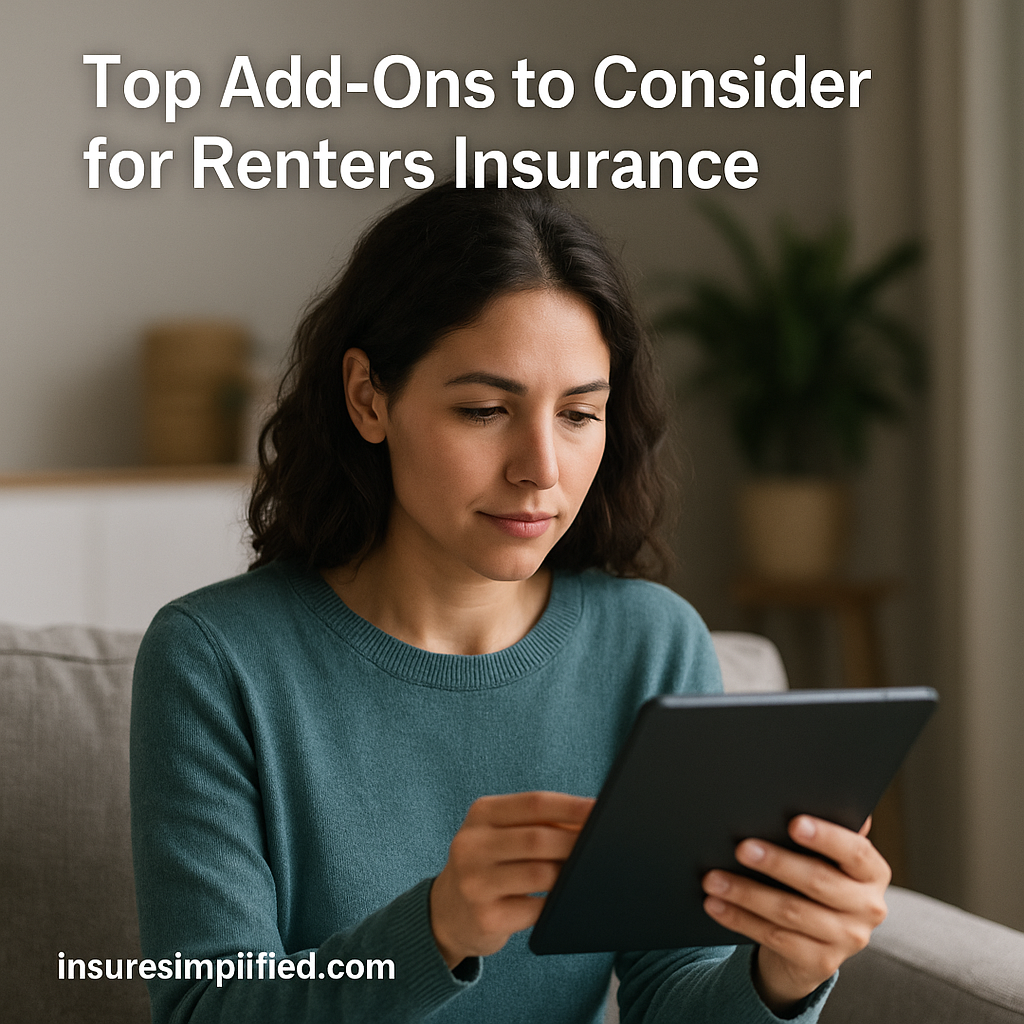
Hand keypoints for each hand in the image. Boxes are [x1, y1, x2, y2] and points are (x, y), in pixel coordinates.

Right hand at [429, 791, 594, 968]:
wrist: (447, 911)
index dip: (571, 805)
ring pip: (540, 874)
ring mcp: (475, 883)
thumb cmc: (489, 863)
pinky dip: (557, 904)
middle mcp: (471, 845)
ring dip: (569, 874)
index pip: (534, 803)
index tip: (600, 808)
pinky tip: (565, 900)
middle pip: (538, 839)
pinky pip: (536, 910)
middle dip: (576, 842)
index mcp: (481, 814)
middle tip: (601, 846)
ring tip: (584, 873)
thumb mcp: (503, 832)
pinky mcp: (485, 918)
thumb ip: (541, 822)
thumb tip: (589, 820)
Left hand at [701, 815, 889, 1012]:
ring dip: (746, 893)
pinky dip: (740, 919)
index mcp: (872, 872)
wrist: (813, 942)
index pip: (855, 851)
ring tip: (713, 878)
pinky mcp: (822, 964)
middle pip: (818, 881)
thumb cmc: (813, 881)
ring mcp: (848, 940)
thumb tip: (803, 794)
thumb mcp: (824, 858)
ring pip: (790, 912)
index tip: (793, 823)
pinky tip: (715, 905)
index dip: (826, 836)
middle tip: (740, 848)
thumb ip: (820, 833)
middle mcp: (869, 907)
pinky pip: (774, 938)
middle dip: (775, 863)